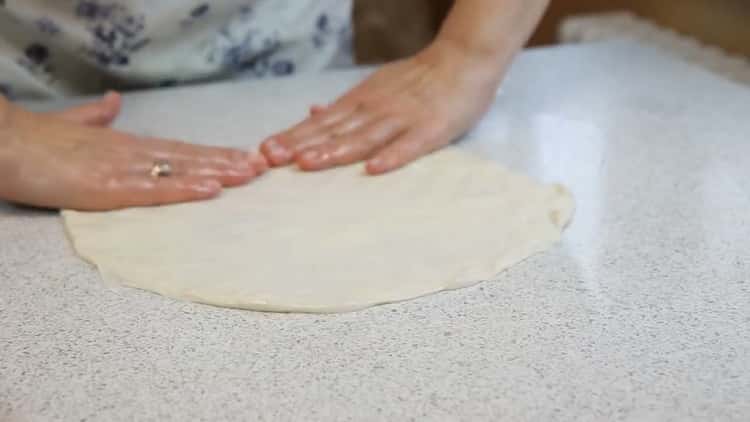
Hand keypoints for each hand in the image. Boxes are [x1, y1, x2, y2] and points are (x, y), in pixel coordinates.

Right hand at [0, 92, 267, 210]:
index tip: (241, 156)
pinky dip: (185, 188)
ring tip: (249, 174)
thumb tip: (113, 101)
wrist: (3, 143)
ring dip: (217, 172)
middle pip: (188, 156)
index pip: (178, 148)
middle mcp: (130, 154)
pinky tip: (210, 189)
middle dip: (226, 162)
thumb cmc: (35, 141)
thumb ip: (97, 117)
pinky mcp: (107, 187)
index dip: (211, 153)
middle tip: (262, 167)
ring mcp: (121, 169)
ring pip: (179, 169)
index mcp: (124, 144)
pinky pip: (154, 189)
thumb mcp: (74, 127)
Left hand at [260, 40, 503, 173]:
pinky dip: (391, 156)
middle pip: (334, 130)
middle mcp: (376, 109)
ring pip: (364, 137)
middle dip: (302, 145)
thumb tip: (313, 112)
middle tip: (272, 160)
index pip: (321, 121)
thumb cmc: (419, 80)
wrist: (463, 60)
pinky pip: (408, 145)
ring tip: (308, 165)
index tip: (265, 150)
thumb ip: (347, 105)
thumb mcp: (377, 86)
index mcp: (362, 101)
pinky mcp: (430, 129)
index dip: (293, 135)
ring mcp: (403, 119)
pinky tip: (372, 170)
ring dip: (335, 151)